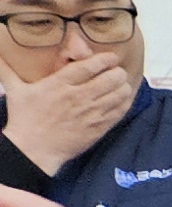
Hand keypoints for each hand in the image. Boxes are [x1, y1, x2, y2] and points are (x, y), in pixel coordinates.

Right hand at [4, 56, 138, 179]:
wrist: (33, 149)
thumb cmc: (24, 118)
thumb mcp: (15, 90)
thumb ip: (7, 70)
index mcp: (59, 84)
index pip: (89, 66)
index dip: (105, 59)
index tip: (111, 57)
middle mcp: (78, 96)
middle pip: (110, 78)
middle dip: (117, 72)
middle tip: (117, 71)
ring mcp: (91, 113)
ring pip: (119, 94)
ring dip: (123, 86)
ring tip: (121, 83)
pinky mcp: (98, 127)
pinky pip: (120, 112)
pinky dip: (125, 102)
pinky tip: (124, 98)